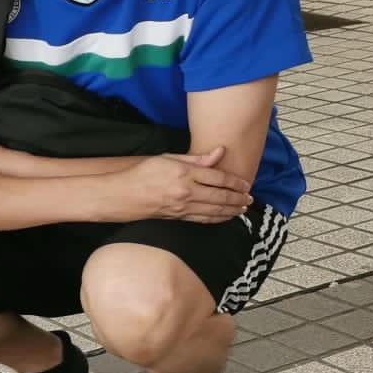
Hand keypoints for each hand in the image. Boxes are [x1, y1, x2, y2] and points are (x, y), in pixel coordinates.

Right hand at [110, 147, 252, 222]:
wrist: (122, 195)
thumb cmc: (143, 173)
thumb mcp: (168, 158)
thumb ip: (196, 158)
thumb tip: (219, 153)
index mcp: (185, 173)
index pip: (218, 178)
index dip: (235, 182)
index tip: (246, 184)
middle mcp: (187, 191)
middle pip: (221, 196)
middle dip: (238, 198)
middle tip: (250, 199)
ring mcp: (183, 207)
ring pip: (214, 210)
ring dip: (231, 210)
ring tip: (242, 209)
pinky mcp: (178, 217)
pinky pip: (203, 219)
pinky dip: (217, 219)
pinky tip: (225, 217)